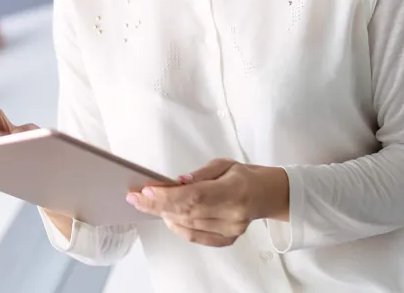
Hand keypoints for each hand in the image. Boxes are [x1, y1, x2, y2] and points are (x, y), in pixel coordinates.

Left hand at [128, 159, 289, 246]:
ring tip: (147, 204)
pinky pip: (195, 236)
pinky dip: (178, 227)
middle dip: (157, 205)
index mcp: (235, 191)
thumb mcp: (224, 164)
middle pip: (187, 213)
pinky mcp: (227, 239)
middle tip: (136, 198)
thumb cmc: (244, 176)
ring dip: (164, 214)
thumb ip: (200, 174)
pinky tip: (167, 216)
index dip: (168, 196)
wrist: (267, 194)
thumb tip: (178, 182)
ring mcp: (231, 230)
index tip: (146, 191)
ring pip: (188, 226)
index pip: (195, 196)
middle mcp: (233, 214)